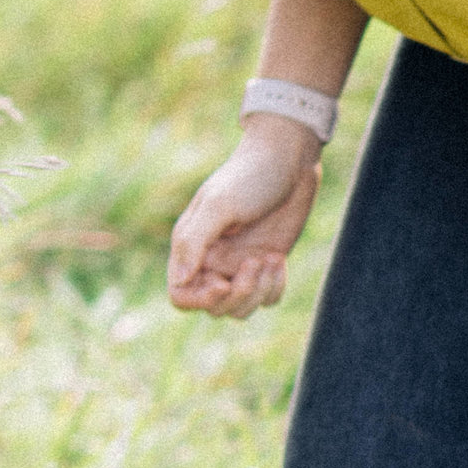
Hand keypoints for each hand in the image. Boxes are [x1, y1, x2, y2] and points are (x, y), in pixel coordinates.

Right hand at [166, 120, 322, 316]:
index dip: (199, 300)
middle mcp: (214, 260)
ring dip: (258, 292)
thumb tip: (179, 280)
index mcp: (192, 247)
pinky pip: (267, 297)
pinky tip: (280, 259)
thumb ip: (194, 242)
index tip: (223, 284)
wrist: (289, 159)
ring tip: (270, 259)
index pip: (181, 295)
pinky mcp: (267, 264)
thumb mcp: (219, 205)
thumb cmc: (249, 175)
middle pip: (214, 307)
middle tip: (255, 262)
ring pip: (241, 307)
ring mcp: (240, 264)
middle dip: (237, 294)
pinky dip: (275, 287)